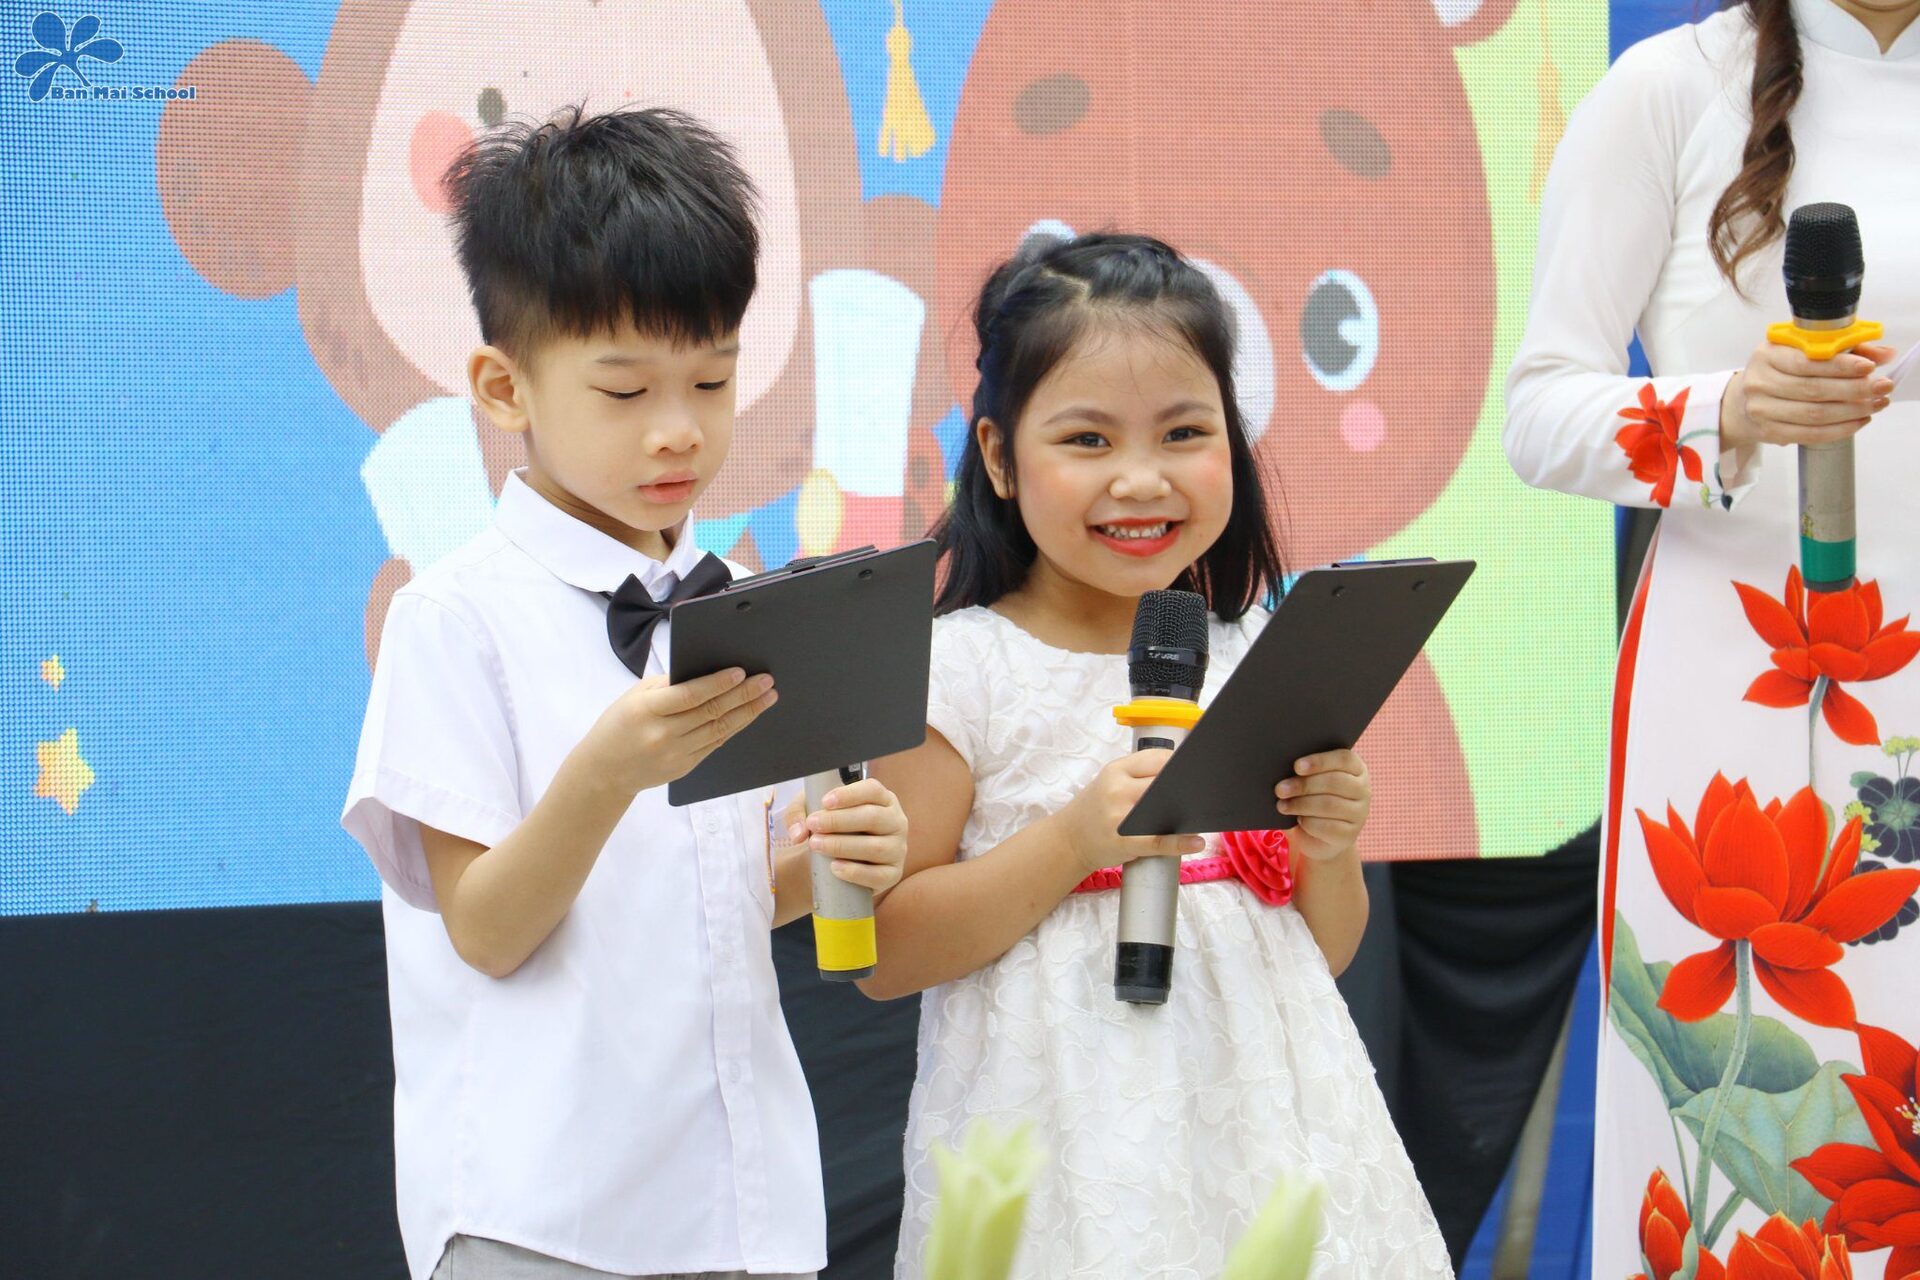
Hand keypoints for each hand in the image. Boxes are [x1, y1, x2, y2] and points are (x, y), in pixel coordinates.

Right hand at [584, 668, 776, 794]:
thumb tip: (707, 671)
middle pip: (711, 712)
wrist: (604, 771)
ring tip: (768, 697)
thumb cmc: (619, 724)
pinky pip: (715, 744)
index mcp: (648, 709)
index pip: (690, 695)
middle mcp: (663, 733)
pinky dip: (734, 728)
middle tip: (766, 681)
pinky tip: (749, 715)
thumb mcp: (635, 696)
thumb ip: (669, 685)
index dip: (718, 683)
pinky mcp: (684, 767)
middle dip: (743, 695)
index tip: (741, 672)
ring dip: (748, 712)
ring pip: (719, 729)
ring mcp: (675, 754)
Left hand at [787, 777, 909, 897]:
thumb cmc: (831, 830)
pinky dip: (855, 872)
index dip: (849, 794)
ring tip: (816, 845)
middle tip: (813, 825)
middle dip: (839, 821)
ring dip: (842, 846)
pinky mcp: (893, 874)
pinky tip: (834, 868)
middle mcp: (896, 821)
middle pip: (873, 817)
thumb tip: (799, 833)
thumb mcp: (812, 812)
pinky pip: (878, 875)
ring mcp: (897, 849)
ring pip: (874, 847)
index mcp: (882, 800)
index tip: (824, 802)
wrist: (835, 863)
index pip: (872, 790)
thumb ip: (799, 814)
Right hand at [1054, 751, 1206, 875]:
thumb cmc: (1095, 808)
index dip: (1181, 765)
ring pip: (1163, 810)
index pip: (1158, 758)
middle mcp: (1117, 789)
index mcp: (1116, 770)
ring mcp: (1119, 816)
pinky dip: (1180, 843)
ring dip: (1187, 815)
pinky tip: (1195, 842)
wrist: (1068, 838)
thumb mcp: (1110, 781)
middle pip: (1164, 783)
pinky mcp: (1122, 842)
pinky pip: (1158, 841)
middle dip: (1187, 788)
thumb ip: (1140, 774)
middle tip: (1204, 794)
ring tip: (1203, 816)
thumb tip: (1184, 773)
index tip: (1196, 770)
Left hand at [1275, 750, 1370, 861]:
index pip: (1343, 759)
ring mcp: (1359, 814)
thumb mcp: (1309, 782)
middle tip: (1280, 789)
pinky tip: (1298, 820)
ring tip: (1282, 805)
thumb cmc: (1310, 798)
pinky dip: (1308, 823)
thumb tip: (1283, 766)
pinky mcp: (1350, 835)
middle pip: (1334, 782)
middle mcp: (1363, 789)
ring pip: (1329, 805)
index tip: (1296, 766)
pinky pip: (1327, 827)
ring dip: (1301, 805)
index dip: (1320, 761)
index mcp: (1355, 768)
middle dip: (1304, 785)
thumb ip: (1304, 771)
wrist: (1317, 836)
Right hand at [1720, 340, 1894, 450]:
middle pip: (1813, 389)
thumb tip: (1884, 354)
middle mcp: (1759, 382)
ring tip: (1875, 404)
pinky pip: (1809, 434)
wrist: (1743, 400)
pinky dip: (1839, 429)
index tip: (1869, 367)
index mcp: (1768, 354)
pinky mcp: (1768, 432)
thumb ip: (1843, 347)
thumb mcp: (1803, 349)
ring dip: (1851, 411)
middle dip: (1854, 389)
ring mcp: (1761, 409)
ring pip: (1814, 414)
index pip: (1806, 361)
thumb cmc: (1780, 370)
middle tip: (1882, 387)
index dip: (1840, 365)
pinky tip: (1858, 421)